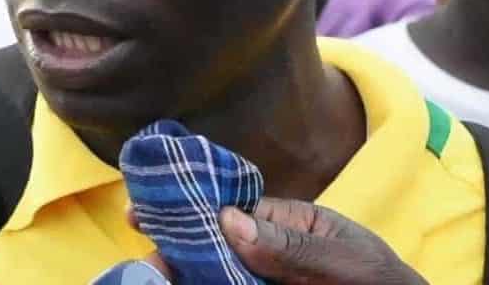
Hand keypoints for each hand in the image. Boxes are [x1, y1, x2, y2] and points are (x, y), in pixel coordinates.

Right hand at [136, 197, 425, 284]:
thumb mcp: (345, 263)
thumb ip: (291, 245)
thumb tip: (228, 219)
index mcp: (288, 225)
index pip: (230, 212)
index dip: (189, 211)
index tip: (146, 213)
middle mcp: (269, 254)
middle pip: (212, 250)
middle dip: (176, 252)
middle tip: (143, 266)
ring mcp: (264, 279)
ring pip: (215, 274)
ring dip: (183, 273)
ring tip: (151, 278)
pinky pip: (228, 284)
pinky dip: (205, 281)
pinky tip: (180, 281)